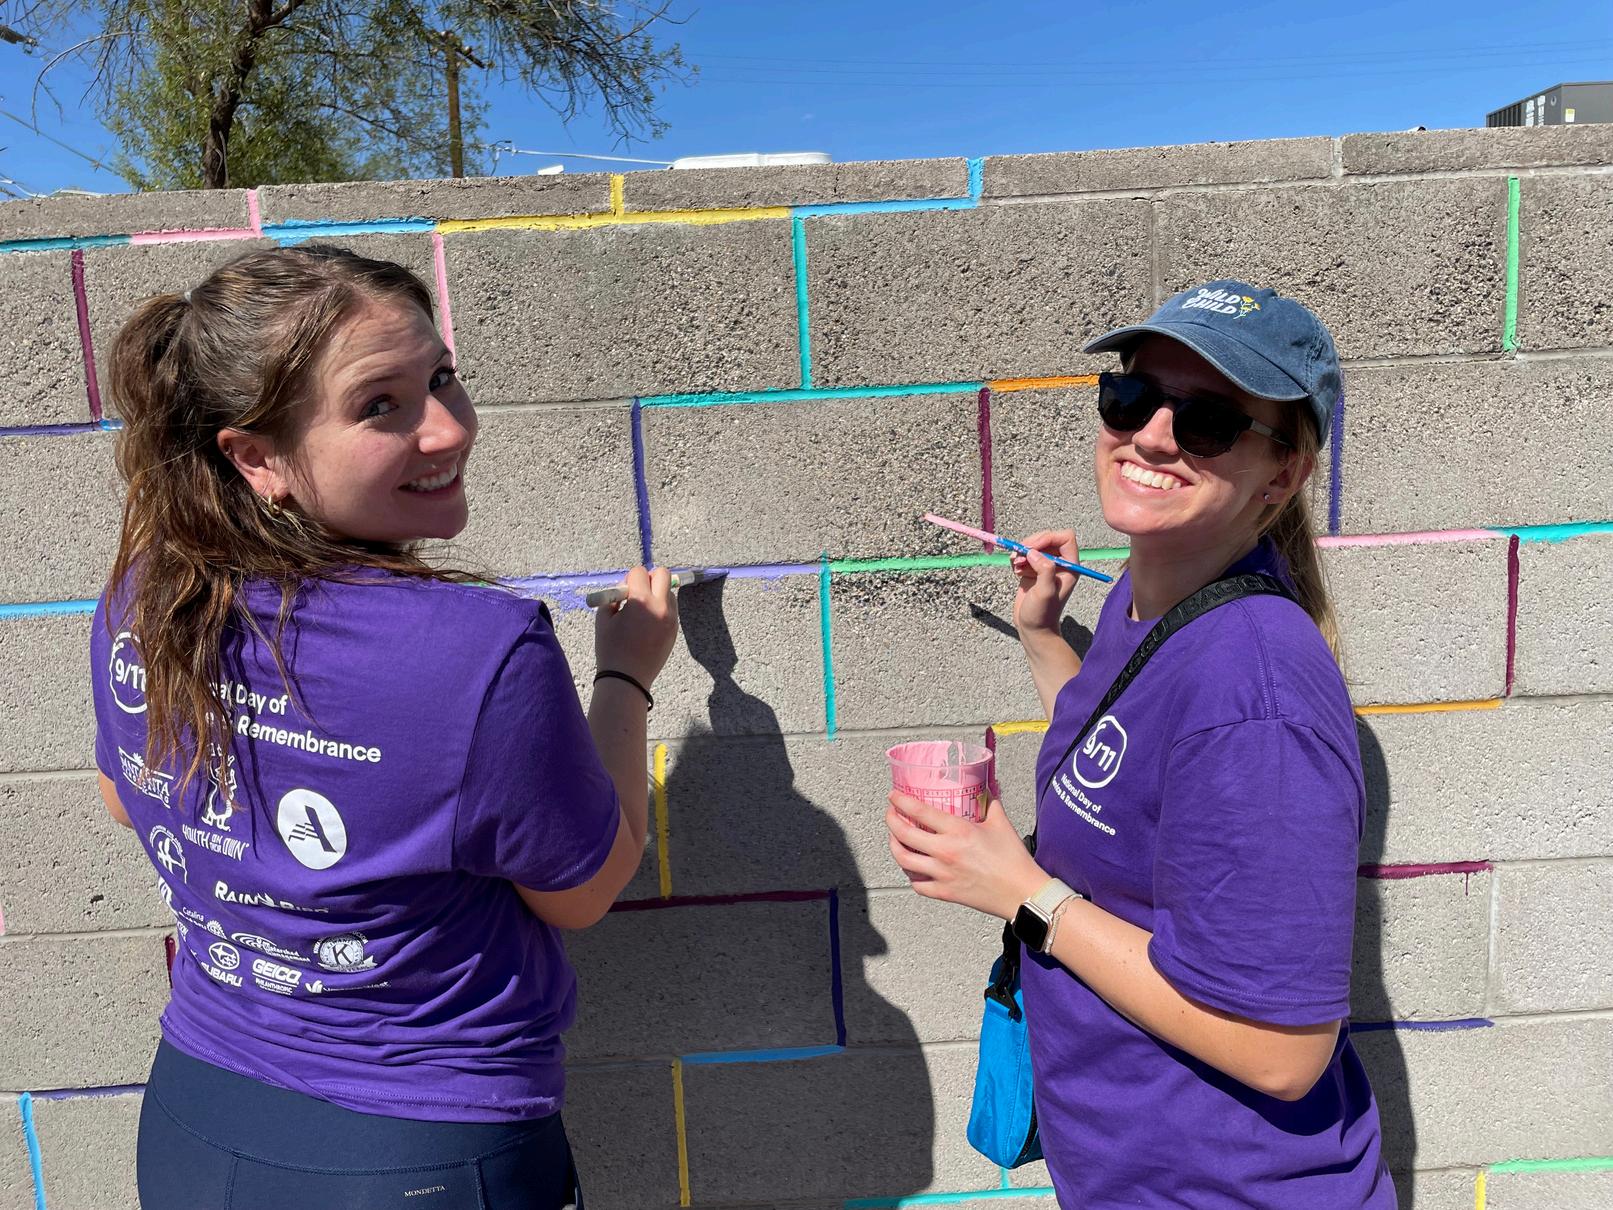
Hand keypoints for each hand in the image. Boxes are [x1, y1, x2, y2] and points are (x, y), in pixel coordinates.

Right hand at [594, 566, 678, 685]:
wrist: (627, 678)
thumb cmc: (610, 649)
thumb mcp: (603, 619)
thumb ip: (614, 597)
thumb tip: (625, 588)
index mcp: (641, 602)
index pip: (640, 572)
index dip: (629, 578)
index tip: (624, 591)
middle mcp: (660, 607)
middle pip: (663, 575)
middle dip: (650, 578)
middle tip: (639, 591)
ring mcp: (670, 619)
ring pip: (669, 592)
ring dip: (657, 594)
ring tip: (643, 612)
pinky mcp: (674, 630)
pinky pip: (671, 609)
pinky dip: (661, 609)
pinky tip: (648, 625)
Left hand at [886, 792, 1047, 920]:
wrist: (1022, 892)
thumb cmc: (1013, 860)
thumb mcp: (1001, 822)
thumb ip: (989, 801)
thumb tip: (985, 785)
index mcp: (958, 831)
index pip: (919, 811)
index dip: (901, 801)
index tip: (894, 796)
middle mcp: (945, 852)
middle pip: (903, 834)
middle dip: (891, 820)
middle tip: (891, 813)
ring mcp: (942, 874)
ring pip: (903, 859)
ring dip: (894, 846)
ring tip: (895, 839)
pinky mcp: (945, 893)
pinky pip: (917, 884)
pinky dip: (911, 874)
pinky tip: (912, 867)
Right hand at [1010, 529, 1081, 639]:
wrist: (1033, 628)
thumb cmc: (1043, 614)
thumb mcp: (1045, 593)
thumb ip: (1044, 570)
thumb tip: (1033, 553)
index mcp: (1070, 566)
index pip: (1065, 537)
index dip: (1048, 538)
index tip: (1032, 548)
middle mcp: (1060, 563)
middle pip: (1047, 538)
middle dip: (1031, 544)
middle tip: (1018, 555)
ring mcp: (1045, 566)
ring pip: (1034, 545)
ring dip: (1021, 551)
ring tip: (1016, 565)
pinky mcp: (1033, 570)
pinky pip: (1024, 554)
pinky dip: (1017, 559)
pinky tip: (1015, 570)